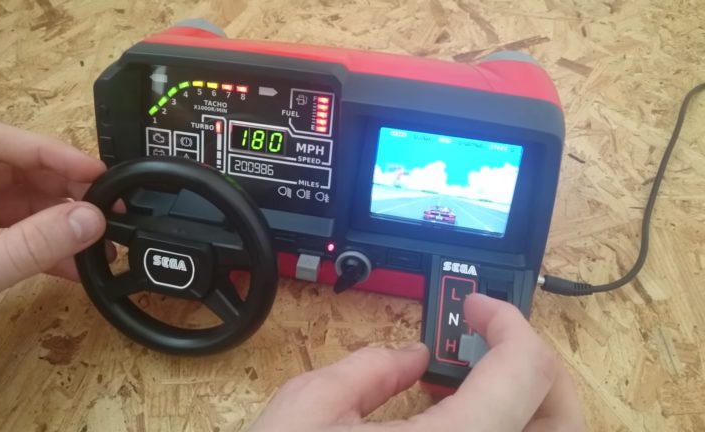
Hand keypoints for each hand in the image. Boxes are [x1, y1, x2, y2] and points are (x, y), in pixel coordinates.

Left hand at [0, 119, 106, 362]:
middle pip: (7, 170)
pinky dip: (45, 250)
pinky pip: (11, 237)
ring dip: (59, 221)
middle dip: (60, 187)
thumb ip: (26, 249)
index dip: (44, 151)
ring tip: (97, 241)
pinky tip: (74, 266)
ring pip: (15, 204)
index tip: (92, 170)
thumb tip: (89, 220)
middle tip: (106, 205)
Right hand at [248, 293, 583, 431]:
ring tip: (475, 379)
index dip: (508, 322)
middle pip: (561, 418)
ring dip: (526, 402)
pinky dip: (504, 430)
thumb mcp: (310, 412)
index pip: (525, 371)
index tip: (477, 307)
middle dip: (534, 364)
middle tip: (491, 338)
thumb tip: (411, 358)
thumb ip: (368, 369)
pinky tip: (457, 419)